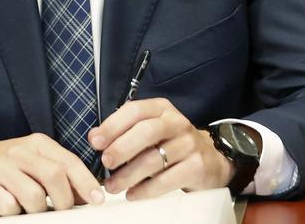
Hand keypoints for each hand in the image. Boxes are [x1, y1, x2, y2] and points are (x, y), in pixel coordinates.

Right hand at [0, 130, 104, 214]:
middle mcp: (19, 151)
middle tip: (63, 211)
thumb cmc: (6, 164)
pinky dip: (15, 213)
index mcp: (37, 144)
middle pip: (54, 177)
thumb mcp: (34, 161)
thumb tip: (88, 194)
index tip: (97, 199)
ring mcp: (0, 167)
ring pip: (33, 196)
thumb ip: (60, 173)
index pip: (69, 161)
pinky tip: (11, 208)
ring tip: (33, 210)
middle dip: (64, 200)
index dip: (86, 182)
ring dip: (38, 211)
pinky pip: (8, 206)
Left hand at [88, 98, 234, 198]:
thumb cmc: (171, 144)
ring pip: (154, 159)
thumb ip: (125, 131)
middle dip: (121, 147)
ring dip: (128, 175)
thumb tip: (95, 137)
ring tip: (112, 186)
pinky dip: (146, 190)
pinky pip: (166, 180)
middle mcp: (177, 123)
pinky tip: (133, 194)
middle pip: (146, 132)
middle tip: (106, 162)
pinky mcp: (197, 166)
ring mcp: (189, 144)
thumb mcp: (152, 130)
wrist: (210, 161)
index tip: (95, 142)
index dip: (112, 125)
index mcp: (161, 109)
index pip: (135, 110)